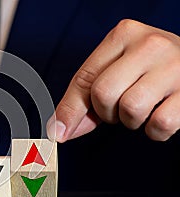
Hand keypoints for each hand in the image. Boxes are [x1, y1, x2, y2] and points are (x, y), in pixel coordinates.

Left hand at [47, 19, 179, 141]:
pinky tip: (161, 113)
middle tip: (120, 107)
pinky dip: (155, 131)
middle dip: (106, 113)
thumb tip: (59, 129)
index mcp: (124, 34)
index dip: (69, 110)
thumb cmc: (151, 68)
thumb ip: (87, 97)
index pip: (84, 77)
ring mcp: (174, 66)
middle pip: (103, 94)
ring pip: (130, 109)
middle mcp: (149, 45)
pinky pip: (159, 125)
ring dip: (131, 121)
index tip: (57, 133)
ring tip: (143, 107)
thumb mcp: (118, 69)